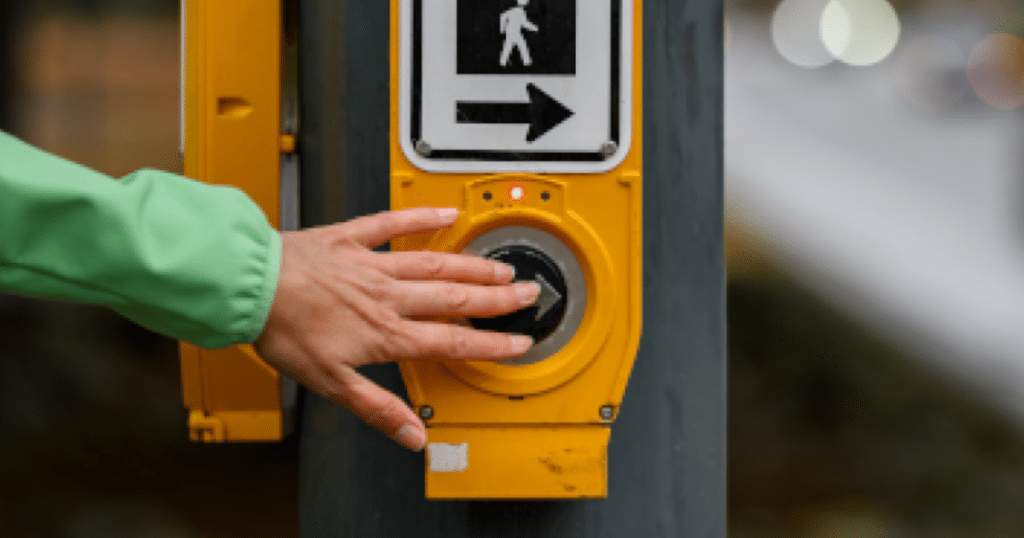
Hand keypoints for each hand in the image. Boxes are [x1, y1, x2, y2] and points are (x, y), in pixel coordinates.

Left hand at [253, 207, 538, 450]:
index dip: (490, 343)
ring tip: (501, 265)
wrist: (249, 285)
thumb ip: (378, 407)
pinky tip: (447, 214)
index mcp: (385, 332)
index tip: (518, 343)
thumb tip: (412, 435)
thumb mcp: (331, 384)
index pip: (451, 340)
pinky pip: (393, 223)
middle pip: (454, 297)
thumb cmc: (284, 330)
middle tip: (527, 293)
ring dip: (472, 265)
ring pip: (434, 263)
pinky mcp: (350, 238)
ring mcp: (372, 263)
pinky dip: (422, 217)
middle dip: (495, 298)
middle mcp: (387, 295)